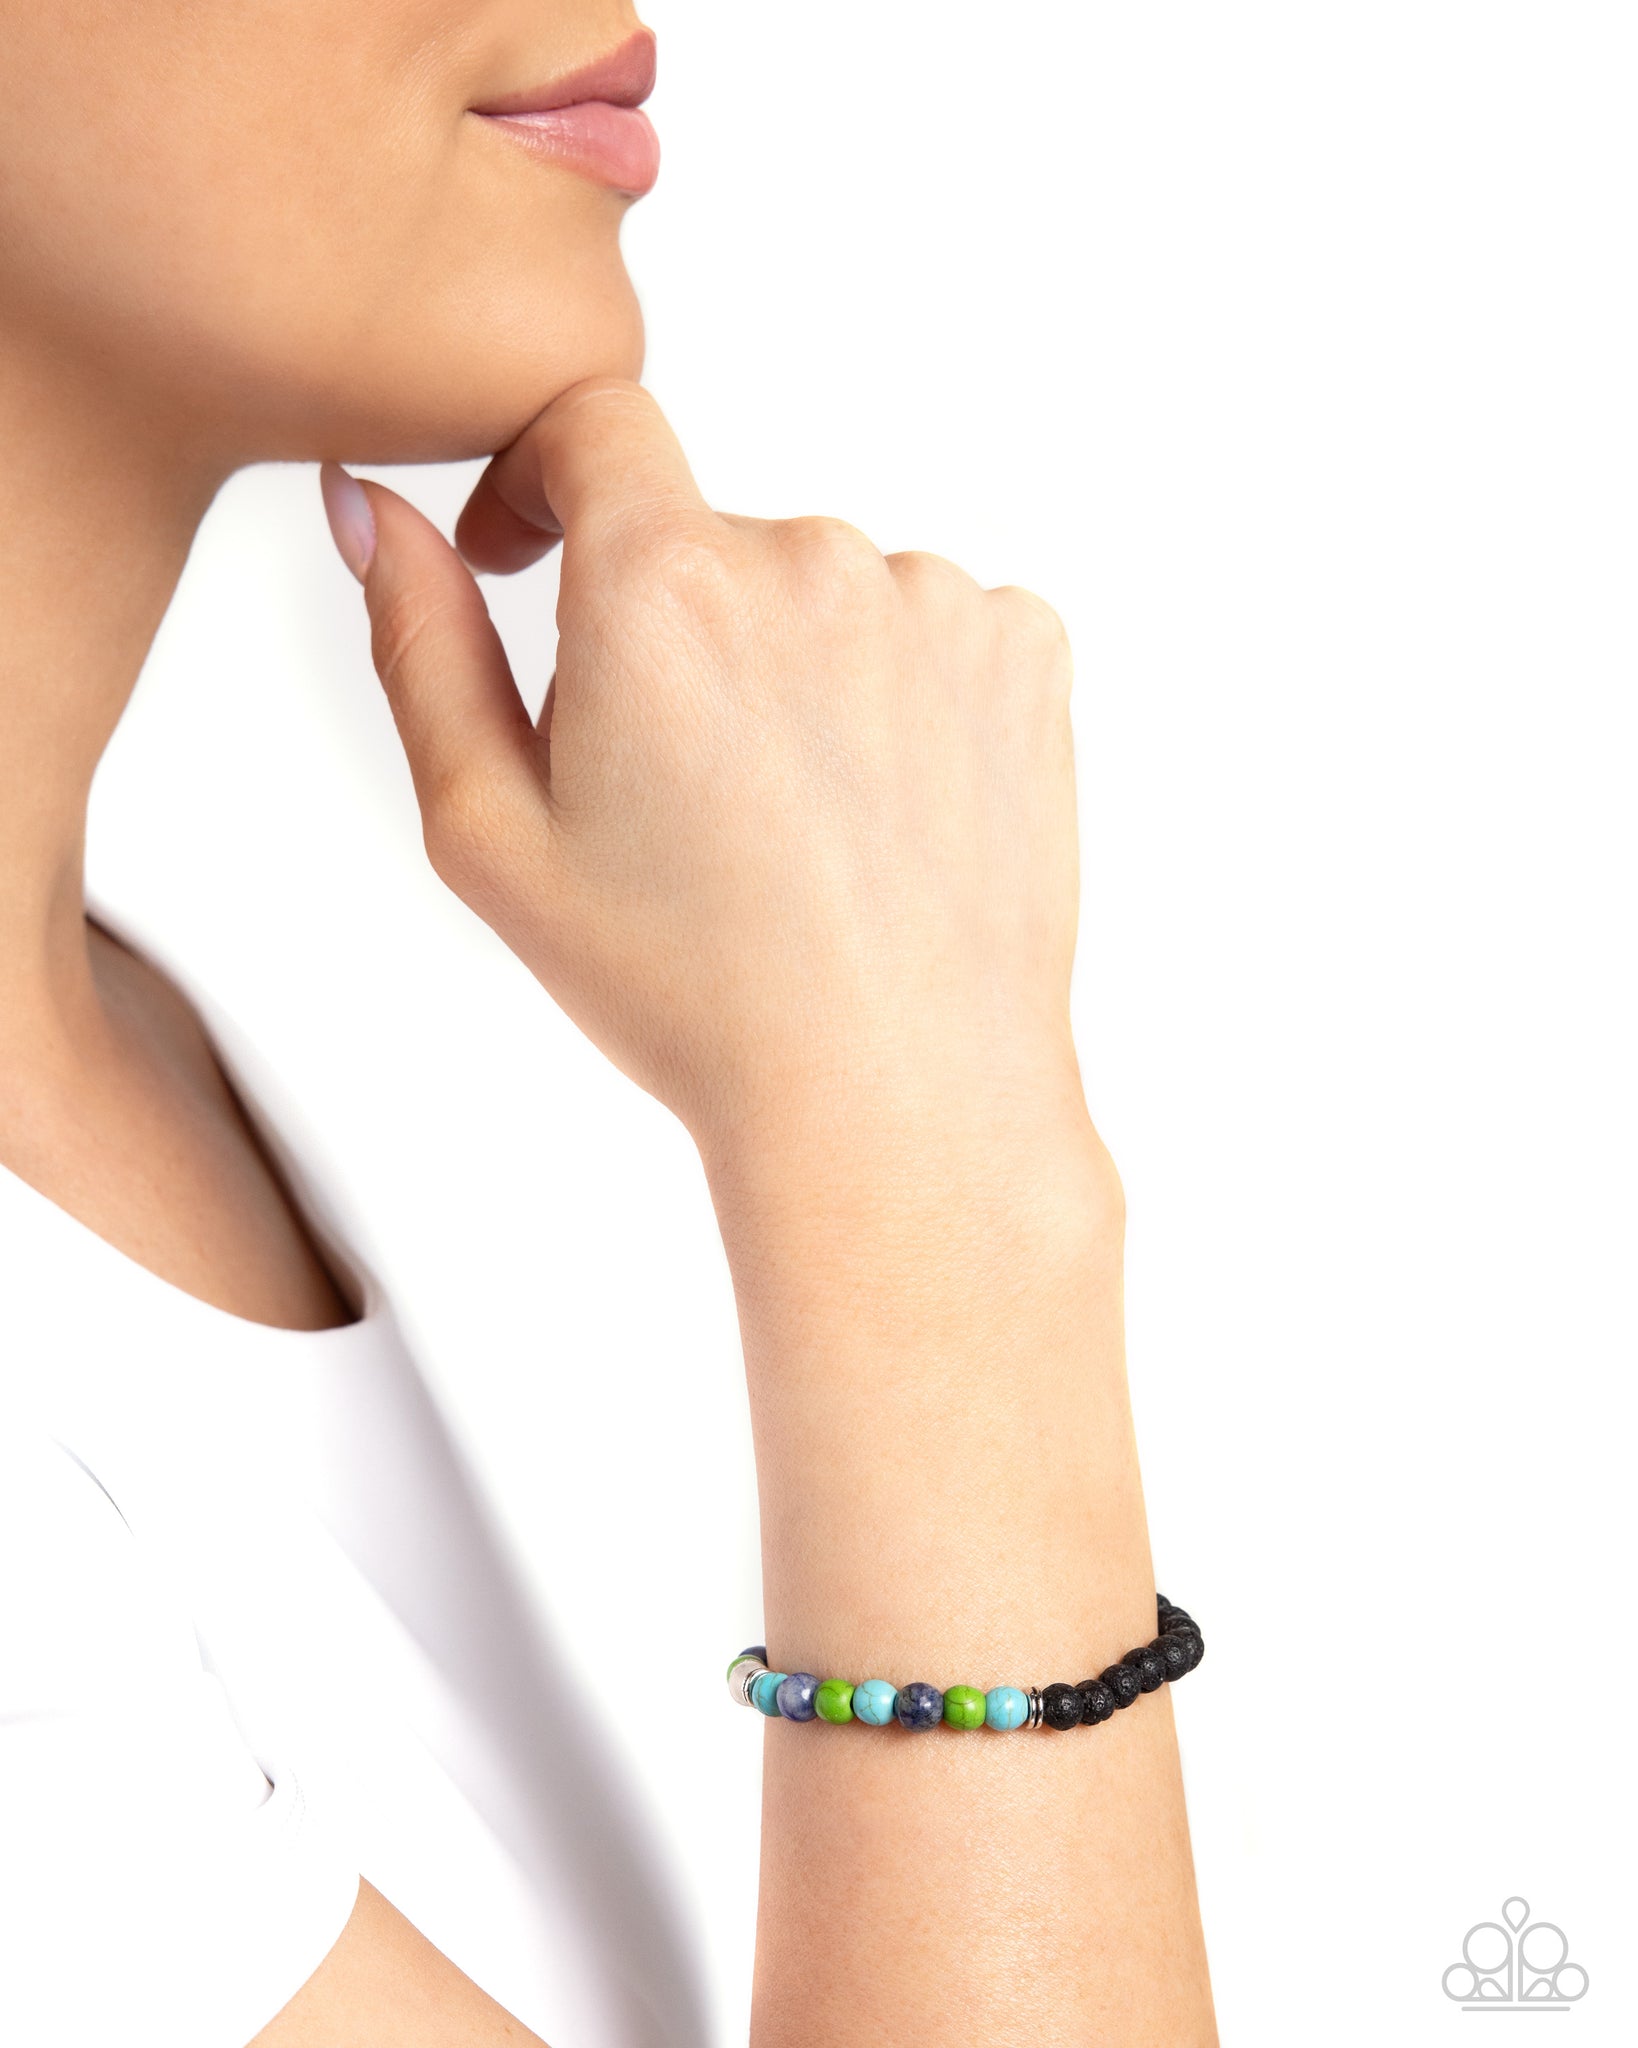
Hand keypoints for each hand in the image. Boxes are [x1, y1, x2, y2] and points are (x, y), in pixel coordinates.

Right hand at [322, 380, 1086, 1161]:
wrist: (895, 1094)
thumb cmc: (687, 989)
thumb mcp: (492, 835)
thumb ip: (420, 644)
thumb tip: (372, 505)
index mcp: (661, 585)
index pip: (593, 421)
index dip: (543, 477)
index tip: (531, 555)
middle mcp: (810, 556)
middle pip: (709, 539)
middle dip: (672, 633)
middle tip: (681, 797)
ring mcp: (935, 599)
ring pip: (823, 592)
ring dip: (790, 669)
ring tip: (795, 828)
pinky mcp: (1026, 649)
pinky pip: (930, 626)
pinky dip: (895, 693)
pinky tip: (880, 811)